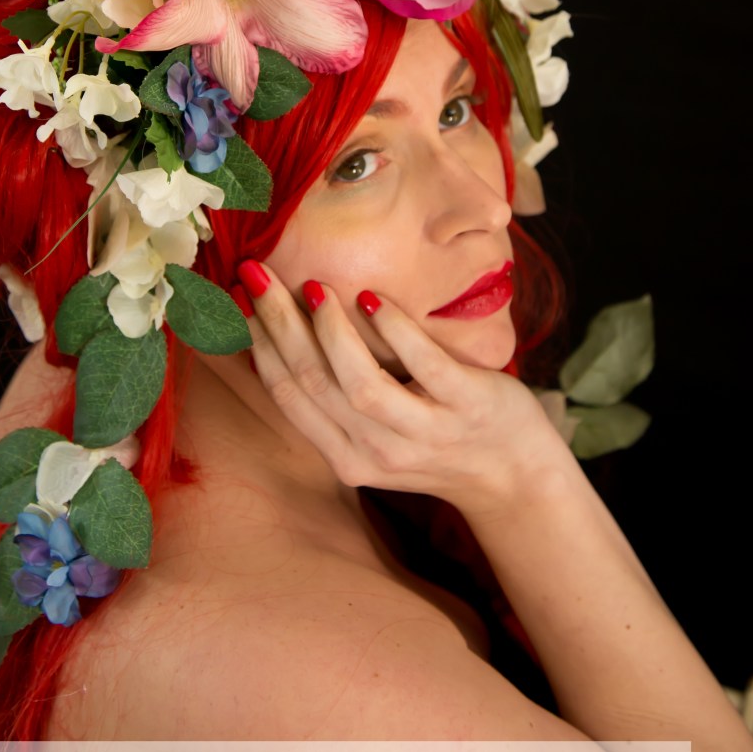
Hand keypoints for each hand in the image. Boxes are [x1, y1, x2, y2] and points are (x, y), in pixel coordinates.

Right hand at [238, 260, 570, 523]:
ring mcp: (425, 433)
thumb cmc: (436, 439)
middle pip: (313, 385)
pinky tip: (371, 299)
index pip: (288, 396)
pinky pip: (425, 368)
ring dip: (331, 333)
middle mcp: (378, 453)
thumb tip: (279, 334)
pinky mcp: (469, 408)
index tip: (237, 298)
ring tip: (313, 288)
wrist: (515, 478)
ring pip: (360, 386)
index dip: (257, 345)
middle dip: (278, 325)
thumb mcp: (376, 434)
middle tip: (256, 273)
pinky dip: (395, 332)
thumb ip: (335, 397)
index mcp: (347, 457)